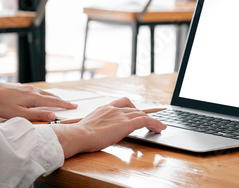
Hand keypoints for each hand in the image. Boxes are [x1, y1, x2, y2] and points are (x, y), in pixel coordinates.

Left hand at [0, 81, 77, 120]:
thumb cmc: (3, 104)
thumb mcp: (20, 114)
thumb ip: (37, 115)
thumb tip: (53, 115)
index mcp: (34, 98)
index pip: (54, 102)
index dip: (65, 105)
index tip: (74, 106)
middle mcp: (34, 91)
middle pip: (52, 96)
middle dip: (62, 101)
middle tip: (71, 104)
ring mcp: (28, 88)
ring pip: (45, 93)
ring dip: (54, 97)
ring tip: (60, 101)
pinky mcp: (23, 87)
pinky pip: (39, 91)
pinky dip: (46, 95)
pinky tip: (43, 97)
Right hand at [50, 97, 166, 158]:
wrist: (78, 135)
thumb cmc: (79, 135)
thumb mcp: (88, 126)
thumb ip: (96, 125)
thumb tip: (96, 132)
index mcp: (105, 108)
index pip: (123, 102)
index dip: (133, 108)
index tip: (137, 112)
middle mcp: (114, 109)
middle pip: (135, 109)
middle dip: (144, 116)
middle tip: (150, 123)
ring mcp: (120, 116)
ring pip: (142, 114)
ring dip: (152, 121)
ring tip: (159, 127)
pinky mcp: (126, 124)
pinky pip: (145, 121)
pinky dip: (155, 123)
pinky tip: (160, 128)